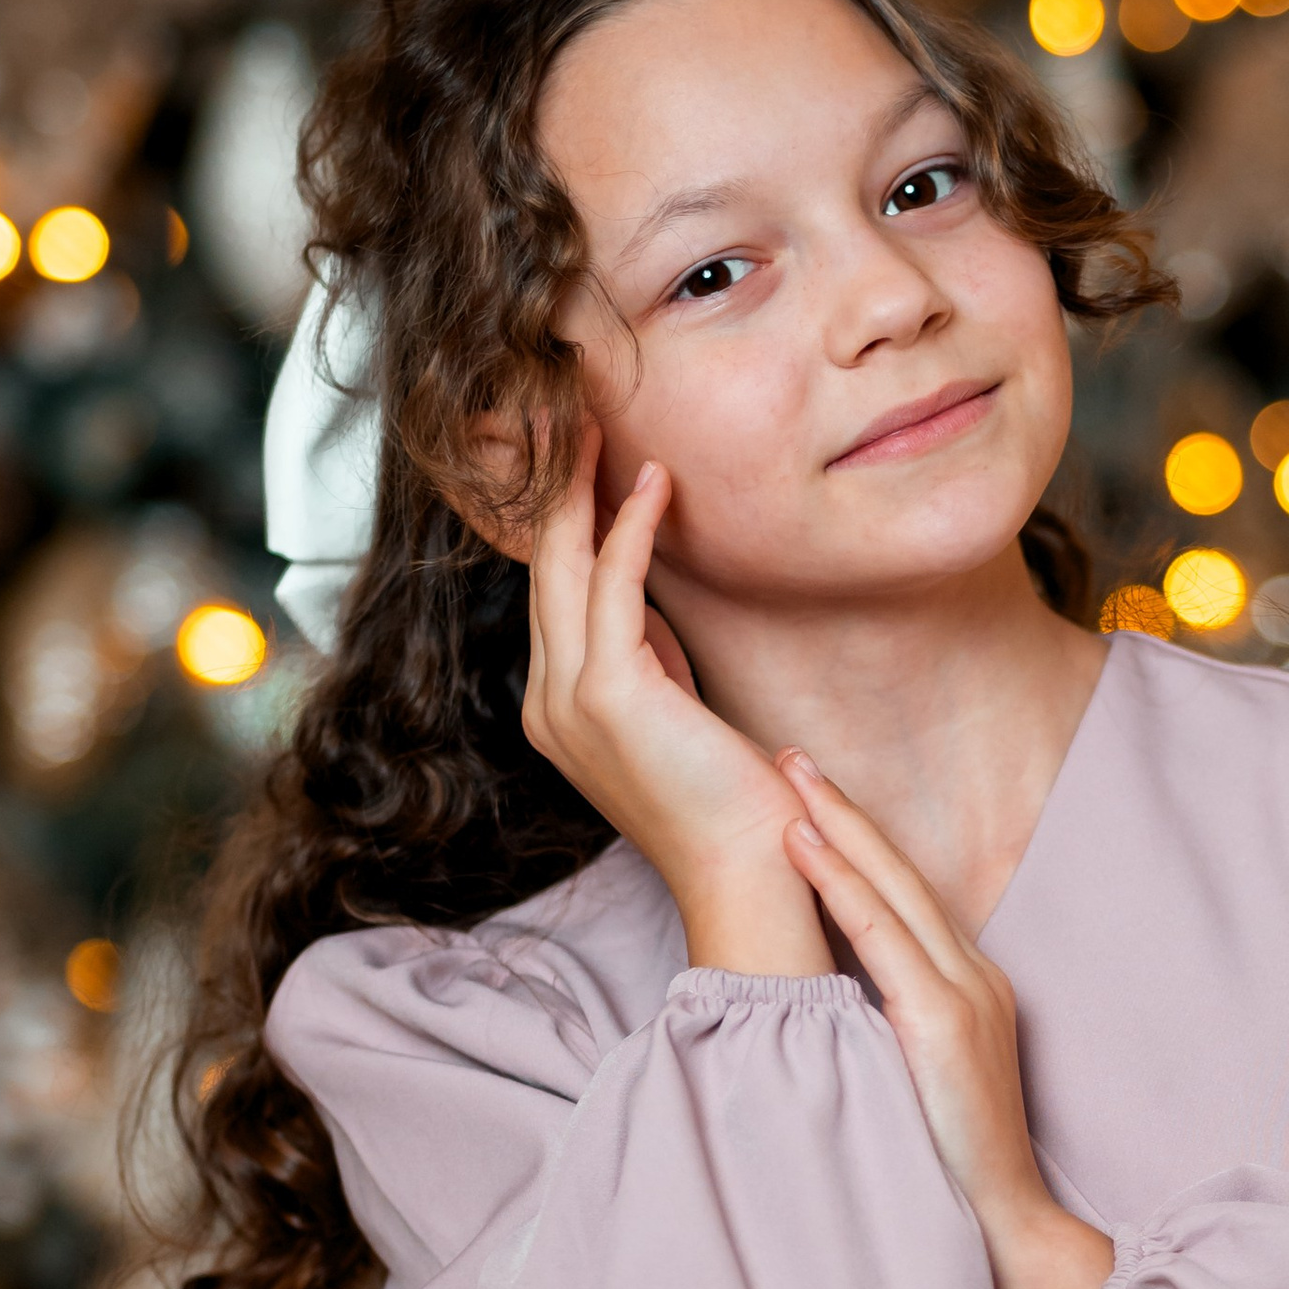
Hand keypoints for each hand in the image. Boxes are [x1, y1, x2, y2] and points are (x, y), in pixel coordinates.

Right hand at [522, 425, 829, 975]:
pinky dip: (631, 529)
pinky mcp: (611, 696)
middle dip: (550, 489)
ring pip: (564, 568)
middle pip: (541, 569)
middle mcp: (549, 704)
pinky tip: (654, 481)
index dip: (558, 520)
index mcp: (558, 711)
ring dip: (578, 489)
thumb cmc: (730, 801)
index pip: (550, 594)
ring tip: (592, 423)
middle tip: (562, 412)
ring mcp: (569, 702)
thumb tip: (647, 594)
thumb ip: (650, 657)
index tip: (574, 455)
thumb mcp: (676, 713)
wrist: (747, 875)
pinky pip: (614, 588)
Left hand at [777, 755, 1112, 1288]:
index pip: (905, 896)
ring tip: (787, 776)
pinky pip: (880, 937)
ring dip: (835, 826)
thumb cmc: (951, 1167)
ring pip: (891, 889)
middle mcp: (973, 977)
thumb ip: (888, 1031)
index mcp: (967, 989)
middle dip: (843, 808)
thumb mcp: (920, 1080)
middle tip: (788, 754)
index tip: (810, 794)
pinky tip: (803, 844)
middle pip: (900, 873)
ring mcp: (963, 997)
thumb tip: (825, 1005)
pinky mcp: (942, 1025)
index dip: (858, 839)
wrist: (1005, 1227)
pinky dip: (840, 884)